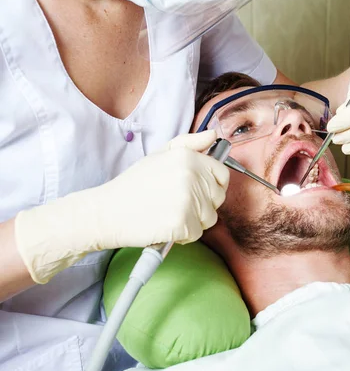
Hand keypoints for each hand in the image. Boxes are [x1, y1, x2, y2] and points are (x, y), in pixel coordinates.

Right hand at [15, 131, 228, 283]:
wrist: (105, 212)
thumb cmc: (134, 185)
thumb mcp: (160, 155)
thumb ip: (189, 143)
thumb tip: (214, 135)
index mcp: (188, 157)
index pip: (222, 175)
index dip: (213, 186)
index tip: (199, 192)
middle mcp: (191, 176)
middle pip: (217, 199)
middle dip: (201, 205)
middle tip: (174, 204)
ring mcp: (188, 200)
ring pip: (209, 218)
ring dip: (193, 221)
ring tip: (168, 214)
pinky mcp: (182, 223)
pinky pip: (196, 234)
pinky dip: (183, 236)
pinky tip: (164, 226)